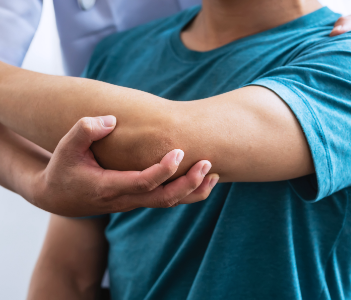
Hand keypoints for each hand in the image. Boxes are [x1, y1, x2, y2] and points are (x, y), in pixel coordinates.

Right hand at [31, 116, 218, 216]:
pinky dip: (187, 192)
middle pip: (163, 199)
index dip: (163, 170)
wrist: (60, 197)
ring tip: (215, 173)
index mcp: (108, 187)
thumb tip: (111, 120)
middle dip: (188, 183)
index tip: (178, 151)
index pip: (143, 182)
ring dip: (193, 191)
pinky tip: (203, 179)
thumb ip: (84, 130)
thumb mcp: (65, 147)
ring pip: (169, 203)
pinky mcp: (139, 199)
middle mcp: (125, 199)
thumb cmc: (64, 168)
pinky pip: (167, 199)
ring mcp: (134, 202)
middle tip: (208, 163)